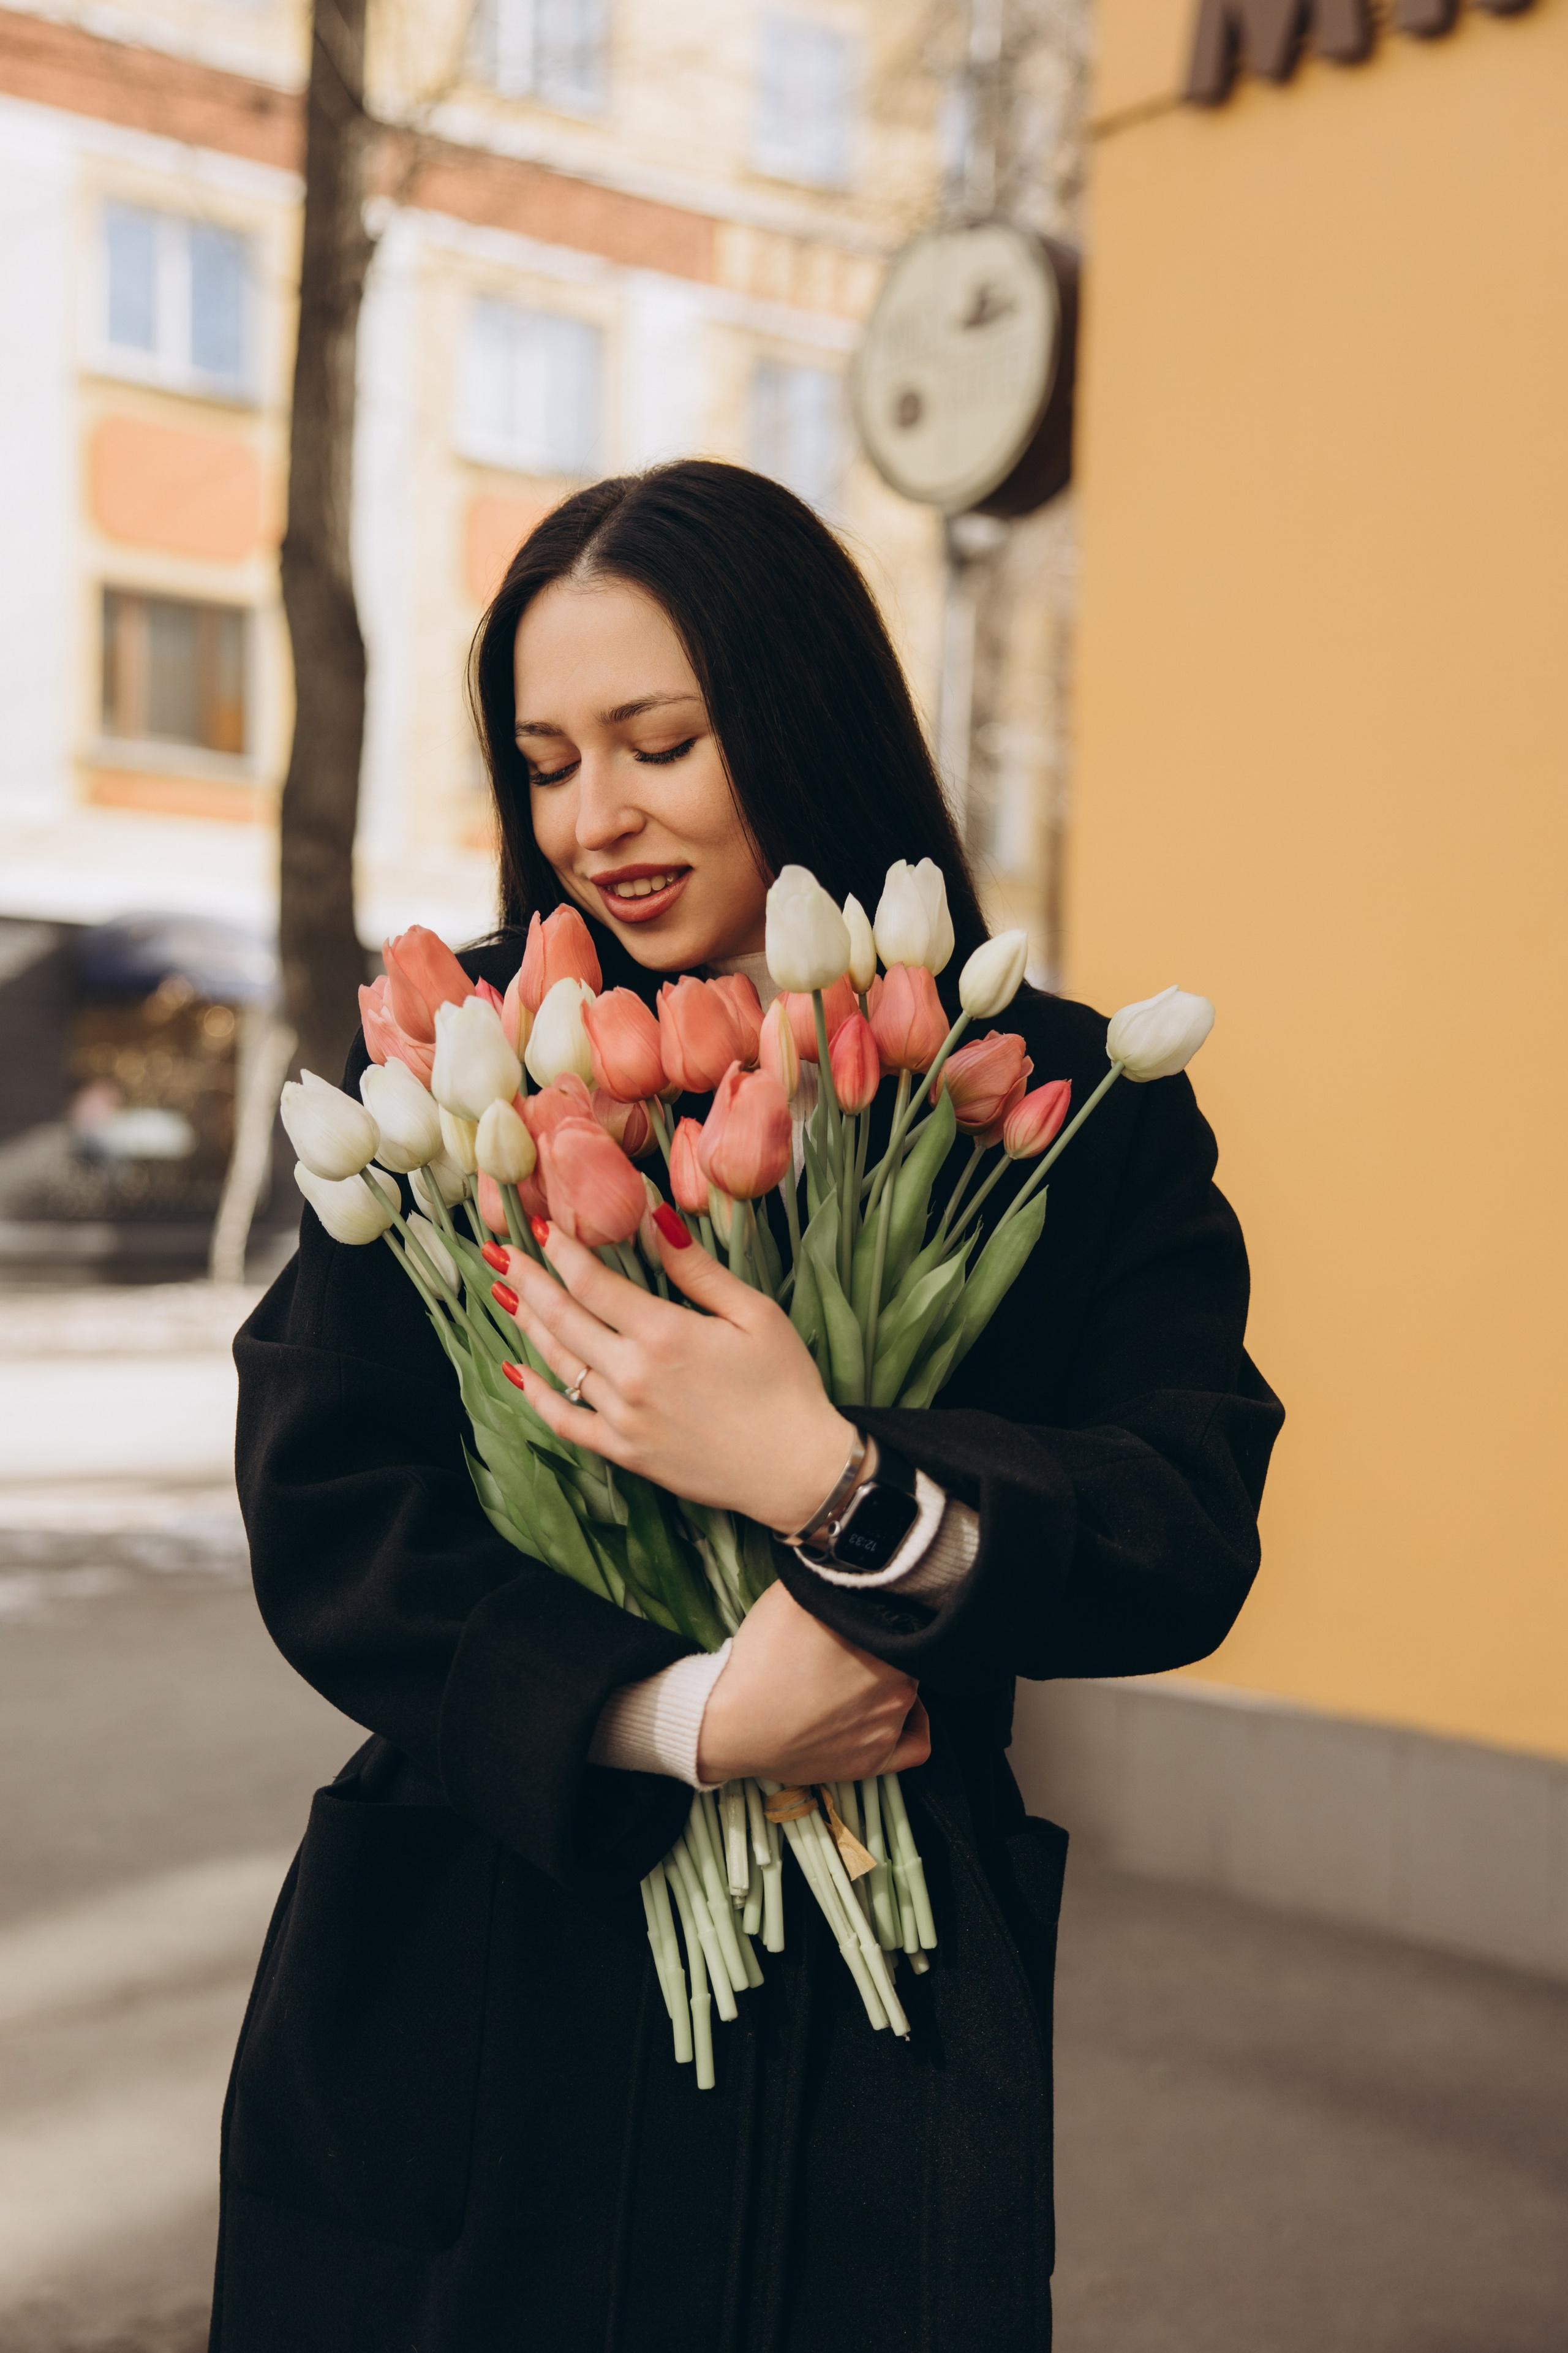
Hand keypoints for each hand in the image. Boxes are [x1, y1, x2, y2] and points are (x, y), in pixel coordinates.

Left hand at [494, 1220, 854, 1532]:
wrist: (797, 1468)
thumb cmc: (785, 1386)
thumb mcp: (755, 1314)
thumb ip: (697, 1269)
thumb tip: (655, 1219)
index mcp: (664, 1333)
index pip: (592, 1282)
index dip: (561, 1251)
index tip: (542, 1226)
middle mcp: (632, 1374)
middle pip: (562, 1317)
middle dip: (527, 1280)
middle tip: (499, 1253)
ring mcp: (623, 1417)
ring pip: (559, 1363)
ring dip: (528, 1326)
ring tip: (505, 1295)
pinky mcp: (624, 1452)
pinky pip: (566, 1421)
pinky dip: (536, 1396)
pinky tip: (516, 1371)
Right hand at [695, 1579, 931, 1784]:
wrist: (729, 1723)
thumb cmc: (760, 1661)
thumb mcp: (794, 1597)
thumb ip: (834, 1579)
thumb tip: (853, 1566)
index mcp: (885, 1643)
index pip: (906, 1619)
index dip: (885, 1615)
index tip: (865, 1617)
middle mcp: (898, 1685)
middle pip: (904, 1655)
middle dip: (882, 1648)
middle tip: (849, 1645)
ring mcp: (888, 1726)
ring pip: (909, 1692)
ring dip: (887, 1681)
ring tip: (853, 1677)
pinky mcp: (874, 1760)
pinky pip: (916, 1745)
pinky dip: (913, 1726)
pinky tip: (899, 1714)